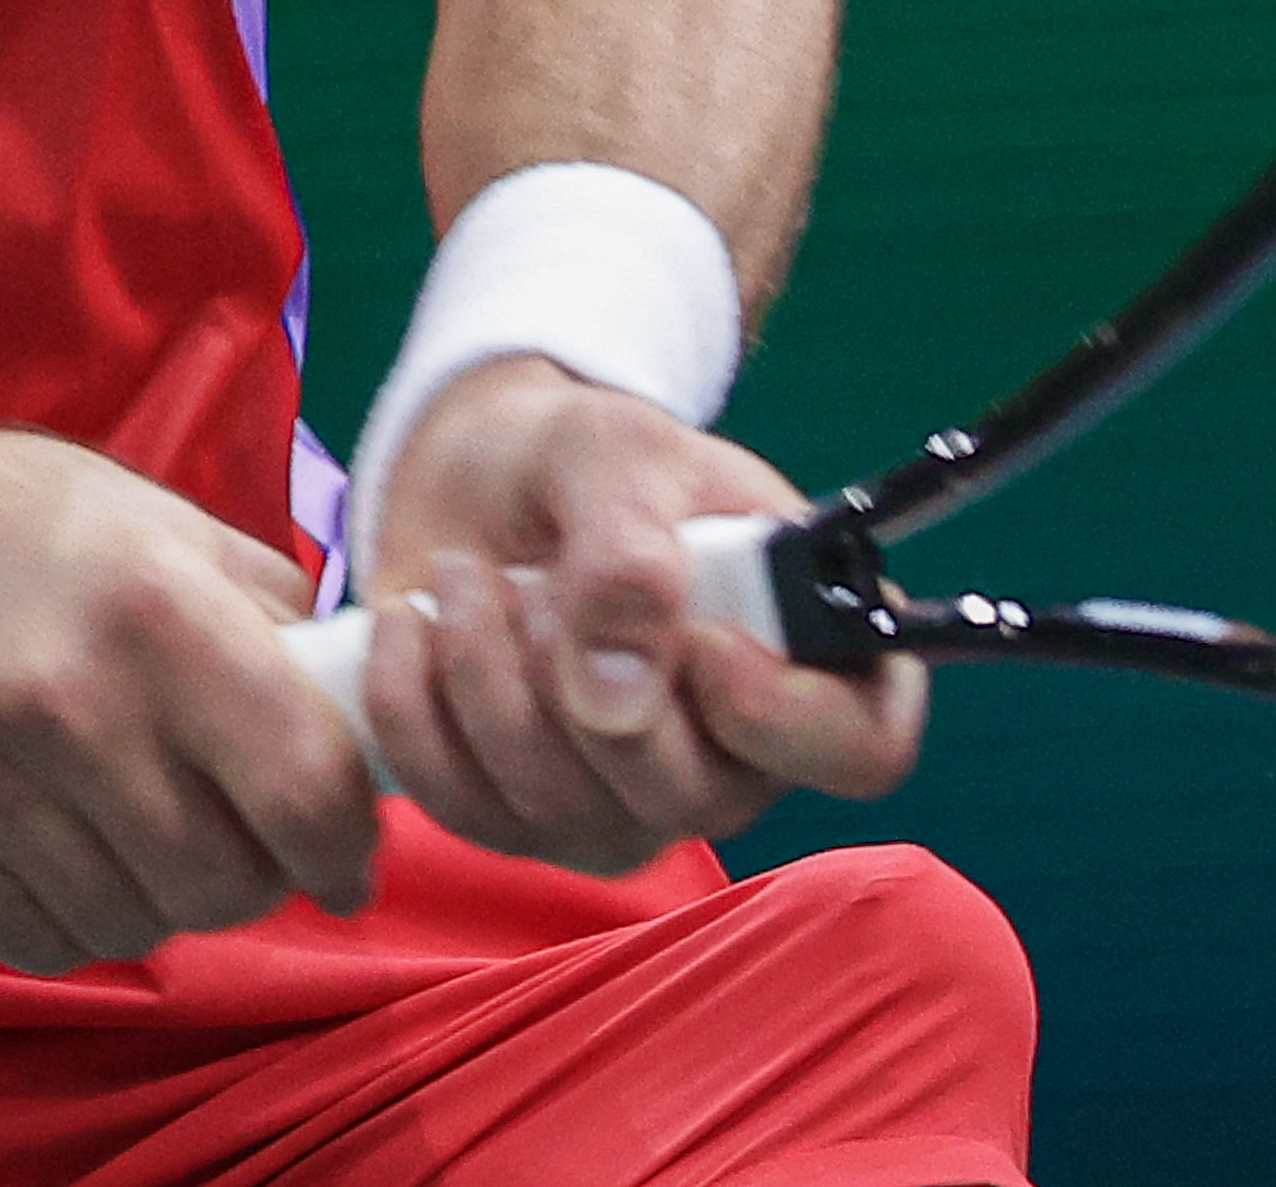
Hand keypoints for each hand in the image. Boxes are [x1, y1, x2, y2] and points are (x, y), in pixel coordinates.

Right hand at [0, 424, 377, 972]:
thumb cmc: (11, 524)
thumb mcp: (155, 520)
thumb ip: (266, 609)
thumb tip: (360, 702)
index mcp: (156, 606)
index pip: (304, 783)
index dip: (346, 844)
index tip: (347, 860)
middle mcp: (69, 698)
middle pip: (225, 879)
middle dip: (254, 878)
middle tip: (239, 844)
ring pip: (137, 925)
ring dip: (161, 899)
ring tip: (140, 834)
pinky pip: (44, 943)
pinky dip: (76, 919)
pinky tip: (66, 852)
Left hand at [347, 354, 926, 873]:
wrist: (475, 478)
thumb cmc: (580, 457)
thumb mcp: (615, 452)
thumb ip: (631, 551)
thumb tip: (618, 700)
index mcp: (810, 652)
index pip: (861, 749)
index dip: (786, 718)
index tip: (699, 639)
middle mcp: (736, 754)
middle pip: (693, 797)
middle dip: (582, 679)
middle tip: (531, 578)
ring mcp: (630, 804)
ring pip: (568, 812)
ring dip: (487, 680)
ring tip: (465, 577)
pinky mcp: (524, 822)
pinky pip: (465, 809)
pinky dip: (414, 708)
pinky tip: (413, 626)